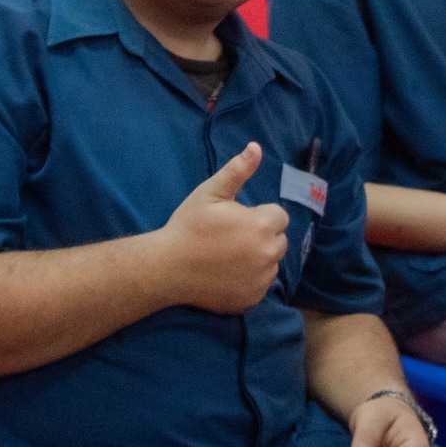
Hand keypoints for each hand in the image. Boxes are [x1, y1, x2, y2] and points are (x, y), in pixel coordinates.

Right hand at [153, 142, 290, 313]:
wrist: (167, 268)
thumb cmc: (188, 226)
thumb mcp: (210, 193)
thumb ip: (237, 171)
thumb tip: (256, 147)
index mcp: (261, 225)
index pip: (279, 216)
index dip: (258, 215)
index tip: (235, 219)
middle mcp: (268, 254)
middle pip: (279, 240)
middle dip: (262, 235)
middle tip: (231, 237)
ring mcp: (261, 280)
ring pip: (271, 263)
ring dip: (258, 258)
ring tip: (227, 256)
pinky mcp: (252, 299)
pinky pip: (261, 285)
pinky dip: (250, 280)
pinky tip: (226, 274)